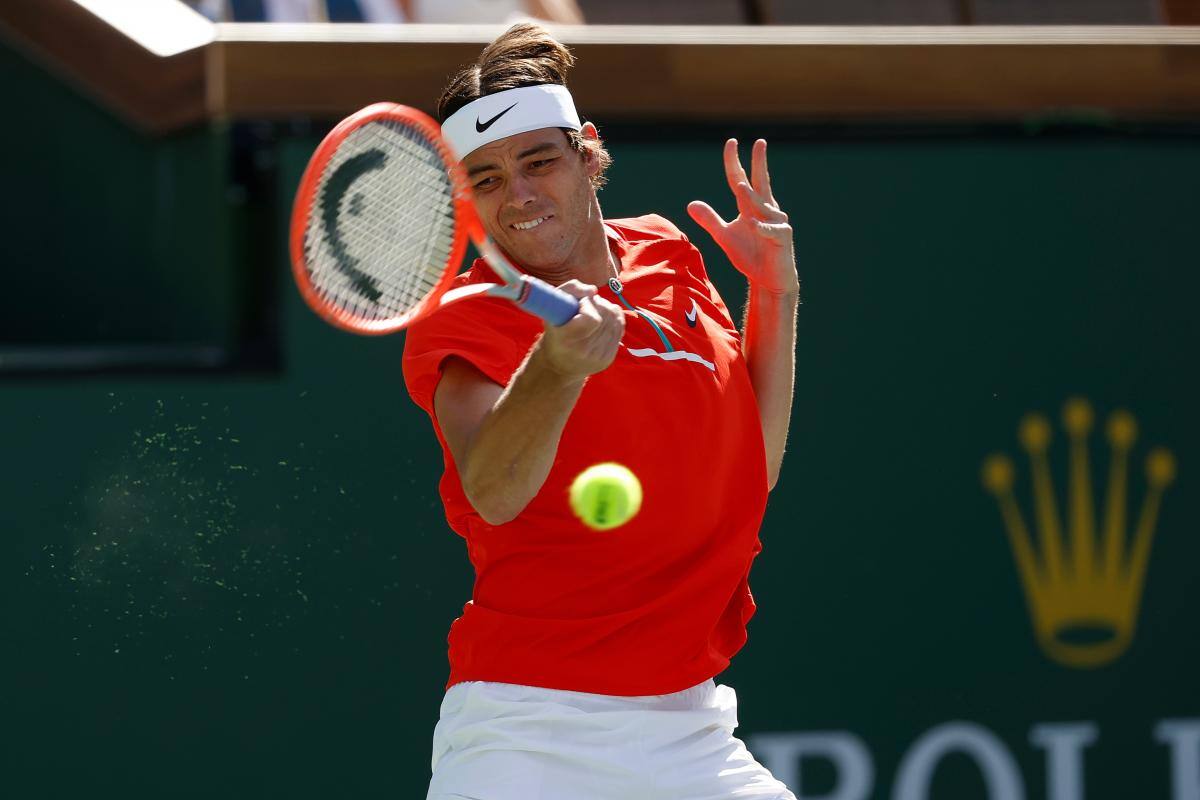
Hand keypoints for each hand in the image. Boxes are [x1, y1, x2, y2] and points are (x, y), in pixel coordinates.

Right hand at [536, 280, 625, 379]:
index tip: (580, 304)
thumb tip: (593, 290)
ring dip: (606, 308)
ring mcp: (598, 356)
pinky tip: (603, 318)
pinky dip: (614, 317)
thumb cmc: (555, 331)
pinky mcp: (608, 358)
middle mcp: (584, 351)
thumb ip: (570, 289)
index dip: (588, 305)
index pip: (592, 319)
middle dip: (598, 304)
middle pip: (606, 316)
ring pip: (615, 320)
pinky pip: (620, 328)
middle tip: (588, 304)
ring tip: (594, 310)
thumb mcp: (552, 308)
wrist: (559, 365)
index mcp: (566, 340)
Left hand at [687, 139, 797, 294]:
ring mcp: (776, 223)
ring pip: (763, 206)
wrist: (768, 279)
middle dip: (760, 162)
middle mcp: (765, 210)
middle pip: (760, 182)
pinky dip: (762, 227)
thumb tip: (691, 204)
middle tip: (759, 142)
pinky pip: (771, 230)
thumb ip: (710, 220)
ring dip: (751, 197)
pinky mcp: (782, 238)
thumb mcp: (724, 236)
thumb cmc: (750, 255)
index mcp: (750, 206)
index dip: (734, 162)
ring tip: (740, 186)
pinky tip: (753, 225)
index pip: (739, 180)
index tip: (731, 142)